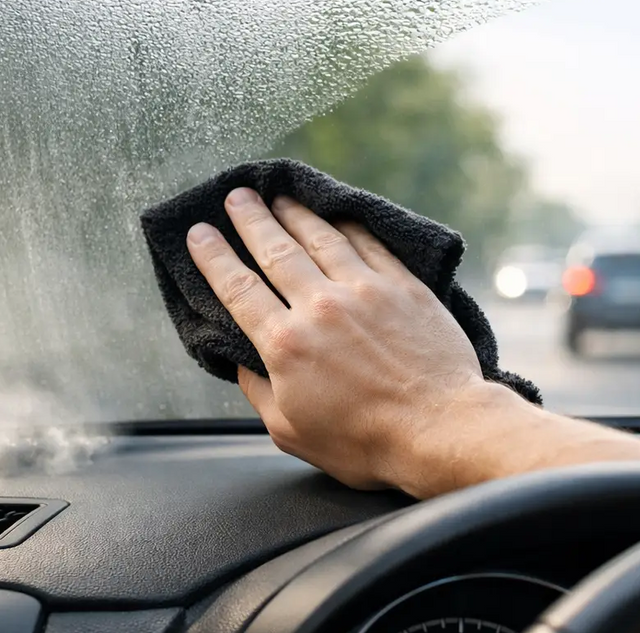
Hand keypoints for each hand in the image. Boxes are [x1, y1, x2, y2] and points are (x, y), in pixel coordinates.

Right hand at [185, 187, 498, 491]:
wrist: (441, 429)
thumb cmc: (365, 442)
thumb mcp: (291, 432)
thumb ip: (259, 392)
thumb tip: (242, 364)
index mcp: (286, 344)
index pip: (239, 288)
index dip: (214, 257)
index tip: (199, 232)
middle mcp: (321, 307)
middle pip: (276, 250)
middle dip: (251, 220)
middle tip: (236, 196)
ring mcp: (365, 290)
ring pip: (321, 238)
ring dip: (295, 213)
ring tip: (279, 196)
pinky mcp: (403, 286)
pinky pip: (368, 243)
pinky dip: (347, 225)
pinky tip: (336, 215)